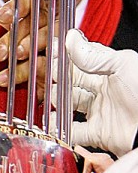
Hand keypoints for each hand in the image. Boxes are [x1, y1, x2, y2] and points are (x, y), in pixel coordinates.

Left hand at [0, 0, 51, 95]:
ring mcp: (51, 48)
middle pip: (37, 25)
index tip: (0, 18)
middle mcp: (43, 27)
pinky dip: (25, 75)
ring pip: (45, 47)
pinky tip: (8, 79)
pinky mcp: (52, 70)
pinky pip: (47, 70)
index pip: (30, 0)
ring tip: (4, 63)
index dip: (18, 7)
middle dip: (15, 37)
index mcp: (29, 10)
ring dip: (25, 55)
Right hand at [59, 29, 137, 158]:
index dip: (67, 56)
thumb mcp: (123, 64)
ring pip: (70, 104)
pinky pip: (75, 131)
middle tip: (49, 74)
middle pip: (74, 82)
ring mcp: (101, 112)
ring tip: (53, 96)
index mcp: (112, 72)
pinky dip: (61, 128)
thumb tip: (71, 39)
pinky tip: (53, 121)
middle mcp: (105, 91)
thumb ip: (93, 55)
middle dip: (59, 77)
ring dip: (58, 100)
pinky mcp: (99, 133)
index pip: (84, 60)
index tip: (53, 52)